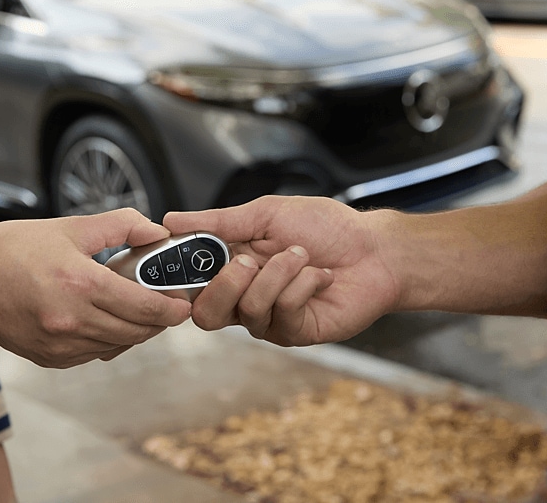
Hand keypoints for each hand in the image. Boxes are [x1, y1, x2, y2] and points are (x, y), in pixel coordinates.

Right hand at [0, 208, 191, 367]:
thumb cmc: (11, 250)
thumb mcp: (68, 227)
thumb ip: (119, 226)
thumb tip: (154, 233)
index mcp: (80, 284)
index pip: (144, 306)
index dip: (171, 308)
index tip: (184, 304)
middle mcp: (72, 321)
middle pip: (137, 331)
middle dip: (159, 320)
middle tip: (167, 304)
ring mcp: (61, 345)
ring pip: (118, 345)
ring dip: (135, 330)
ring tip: (137, 307)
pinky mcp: (51, 358)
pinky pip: (95, 353)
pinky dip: (108, 339)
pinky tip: (105, 319)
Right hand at [163, 196, 397, 345]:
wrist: (374, 249)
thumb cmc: (325, 228)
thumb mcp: (265, 214)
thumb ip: (218, 222)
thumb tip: (172, 218)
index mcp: (231, 269)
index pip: (190, 286)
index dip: (180, 281)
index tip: (180, 262)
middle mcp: (245, 298)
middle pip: (207, 314)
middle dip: (225, 285)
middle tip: (250, 259)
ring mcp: (270, 319)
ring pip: (248, 309)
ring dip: (277, 274)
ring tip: (302, 255)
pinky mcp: (296, 332)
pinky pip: (282, 312)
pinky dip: (301, 285)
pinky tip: (319, 275)